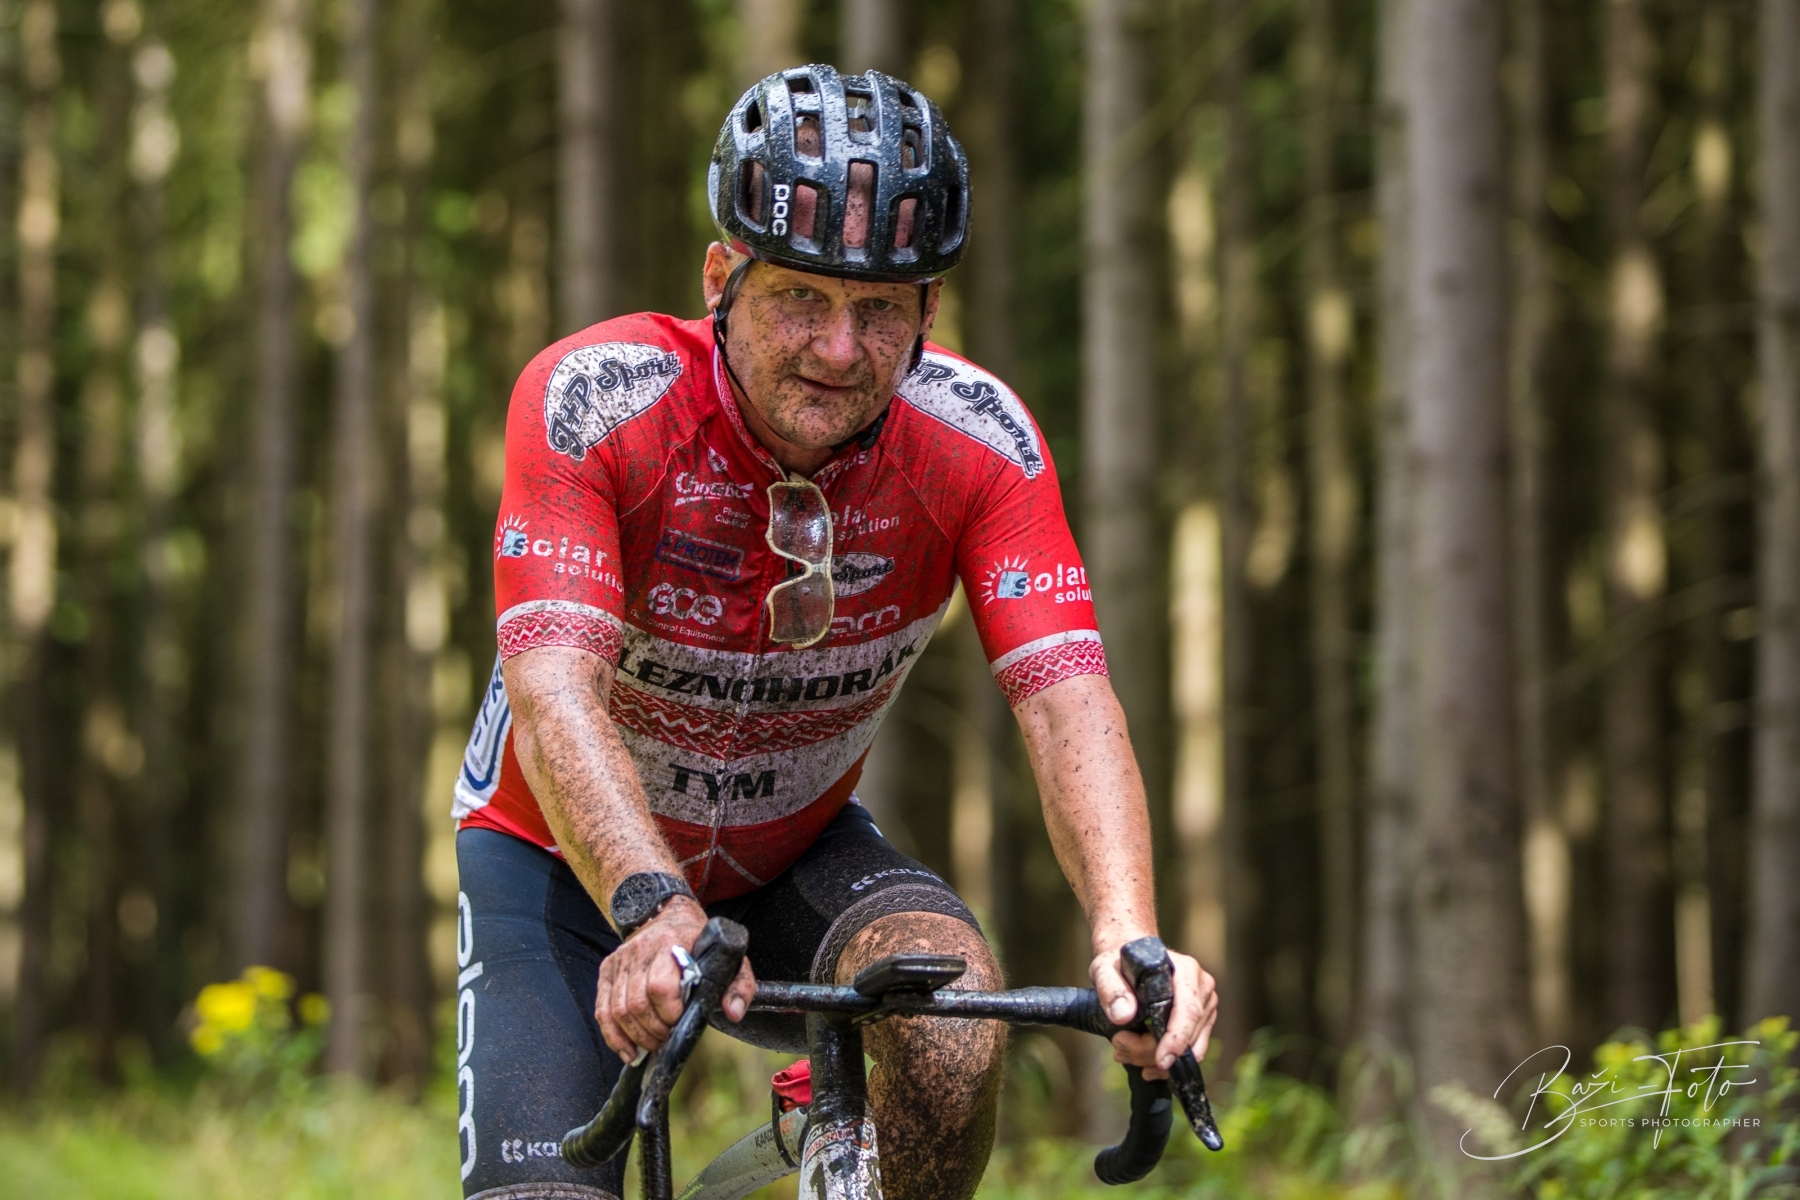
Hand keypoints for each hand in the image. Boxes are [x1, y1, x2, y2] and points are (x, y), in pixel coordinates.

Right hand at [594, 898, 755, 1061]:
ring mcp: (620, 961)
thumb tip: (733, 1013)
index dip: (669, 1013)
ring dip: (635, 1037)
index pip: (660, 987)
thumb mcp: (727, 956)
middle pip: (637, 1004)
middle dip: (653, 1031)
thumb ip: (739, 984)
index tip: (680, 1021)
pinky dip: (613, 1036)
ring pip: (618, 1010)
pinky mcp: (607, 971)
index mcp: (670, 944)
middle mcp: (640, 950)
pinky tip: (628, 1051)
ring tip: (652, 1045)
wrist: (665, 912)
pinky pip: (603, 1010)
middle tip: (667, 1039)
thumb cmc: (698, 941)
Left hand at [1091, 942, 1217, 1081]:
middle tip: (1119, 1049)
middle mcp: (1201, 987)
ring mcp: (1205, 1006)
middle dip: (1152, 1051)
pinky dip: (1166, 1064)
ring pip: (1189, 1048)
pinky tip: (1144, 1065)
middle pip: (1187, 1034)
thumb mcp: (1105, 969)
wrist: (1130, 958)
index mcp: (1186, 970)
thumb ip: (1111, 988)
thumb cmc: (1119, 962)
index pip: (1188, 1010)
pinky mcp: (1202, 1022)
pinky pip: (1191, 1052)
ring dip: (1154, 1059)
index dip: (1177, 1038)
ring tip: (1124, 1052)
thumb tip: (1123, 1016)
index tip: (1161, 1060)